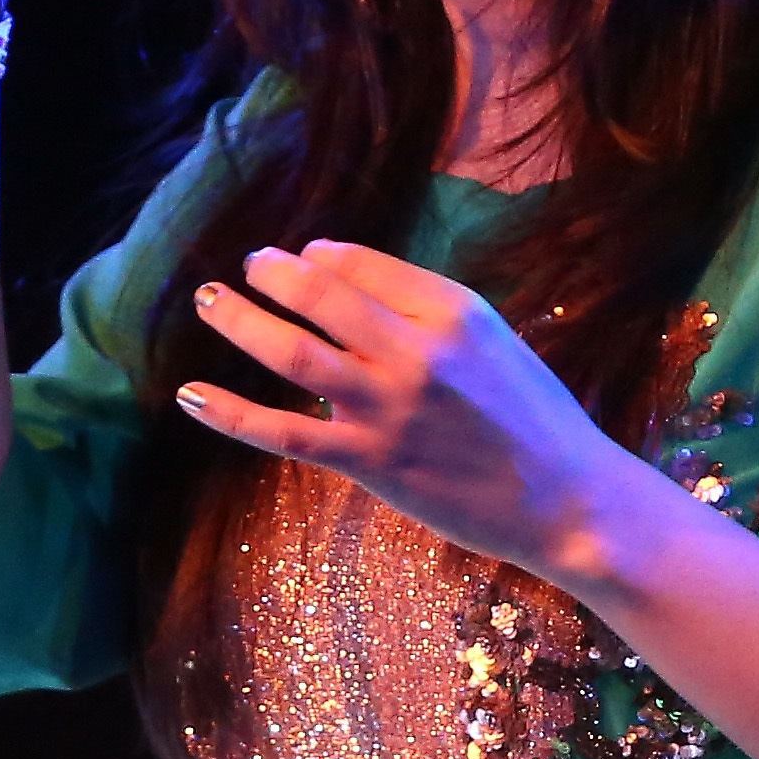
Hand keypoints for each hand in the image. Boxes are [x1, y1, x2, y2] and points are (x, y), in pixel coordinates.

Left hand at [178, 240, 672, 590]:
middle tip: (249, 266)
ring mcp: (389, 407)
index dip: (320, 256)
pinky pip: (284, 432)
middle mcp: (416, 351)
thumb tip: (342, 274)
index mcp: (453, 311)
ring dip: (240, 321)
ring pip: (292, 353)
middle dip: (273, 274)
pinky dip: (230, 412)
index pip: (363, 264)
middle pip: (320, 295)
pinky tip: (190, 394)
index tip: (300, 259)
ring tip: (209, 301)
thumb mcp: (494, 341)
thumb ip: (427, 308)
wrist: (568, 502)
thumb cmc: (536, 420)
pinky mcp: (370, 461)